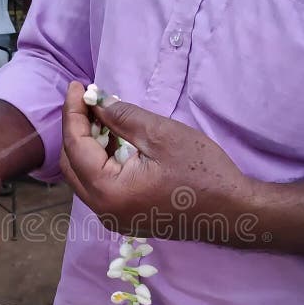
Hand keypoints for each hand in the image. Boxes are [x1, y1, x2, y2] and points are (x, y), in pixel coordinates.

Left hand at [60, 82, 253, 242]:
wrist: (232, 212)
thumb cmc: (203, 172)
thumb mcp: (162, 135)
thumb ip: (123, 117)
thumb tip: (97, 104)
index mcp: (109, 190)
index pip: (75, 145)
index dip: (73, 112)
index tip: (77, 86)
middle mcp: (104, 210)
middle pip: (71, 164)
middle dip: (76, 129)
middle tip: (88, 100)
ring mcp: (114, 218)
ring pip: (83, 177)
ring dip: (87, 146)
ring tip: (102, 117)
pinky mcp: (126, 218)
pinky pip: (99, 188)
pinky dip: (100, 163)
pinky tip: (114, 142)